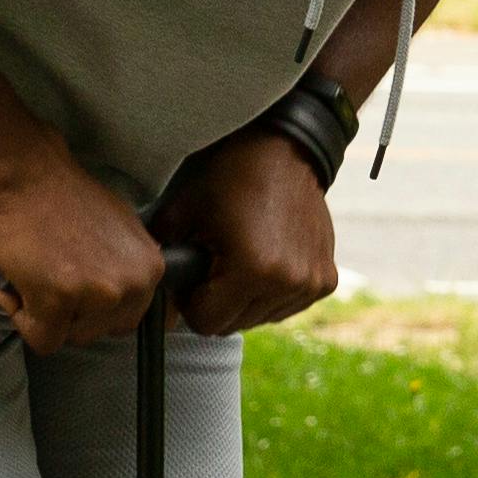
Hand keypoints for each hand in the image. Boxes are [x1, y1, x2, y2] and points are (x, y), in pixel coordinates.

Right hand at [0, 152, 167, 355]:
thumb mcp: (117, 231)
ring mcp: (98, 294)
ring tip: (33, 271)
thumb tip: (116, 295)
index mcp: (150, 267)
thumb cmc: (57, 196)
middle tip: (48, 273)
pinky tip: (18, 280)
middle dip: (69, 313)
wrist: (20, 173)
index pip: (128, 317)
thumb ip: (122, 267)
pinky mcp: (59, 301)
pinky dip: (21, 316)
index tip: (79, 289)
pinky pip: (40, 338)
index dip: (96, 307)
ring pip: (68, 337)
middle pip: (98, 331)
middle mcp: (133, 283)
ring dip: (44, 313)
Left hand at [152, 132, 338, 335]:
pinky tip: (268, 258)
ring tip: (242, 257)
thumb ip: (162, 257)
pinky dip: (273, 292)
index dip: (191, 302)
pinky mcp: (325, 280)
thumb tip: (152, 292)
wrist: (284, 151)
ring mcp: (311, 283)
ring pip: (260, 319)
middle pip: (233, 326)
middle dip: (218, 302)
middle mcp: (289, 283)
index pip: (206, 324)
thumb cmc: (230, 176)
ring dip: (246, 298)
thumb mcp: (181, 212)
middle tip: (215, 263)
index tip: (194, 275)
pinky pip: (286, 306)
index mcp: (253, 270)